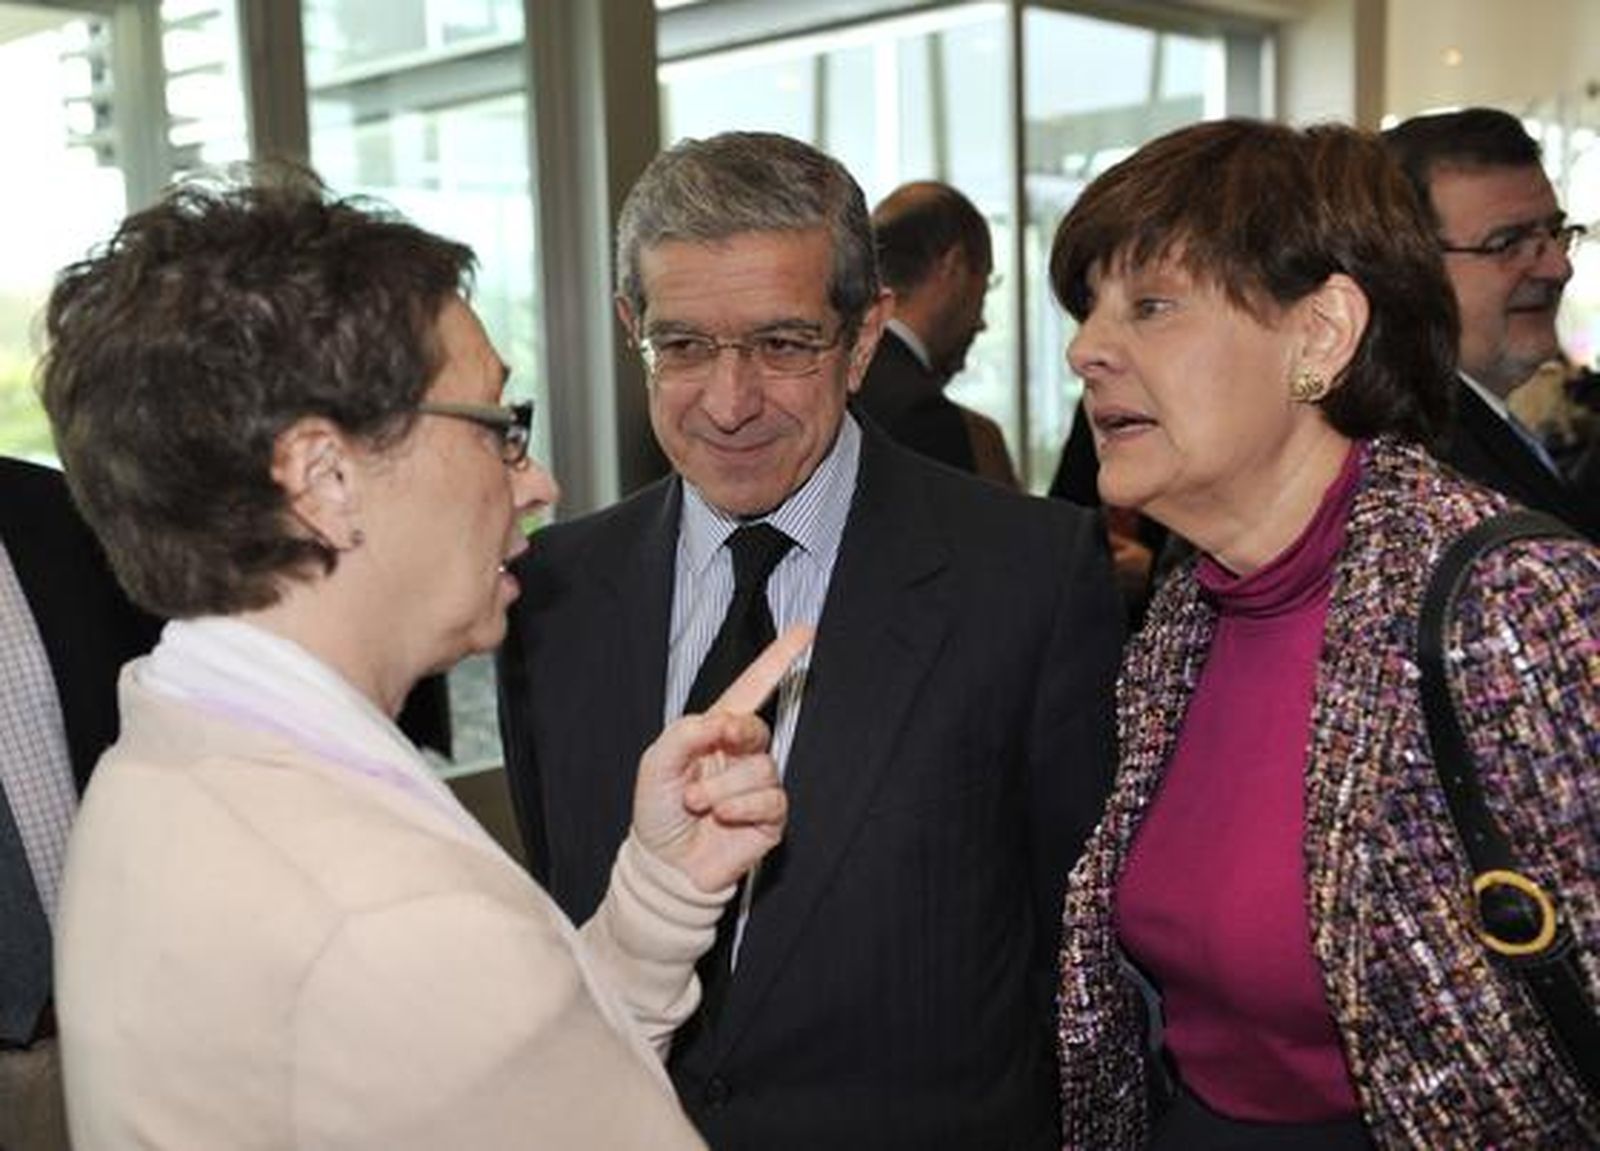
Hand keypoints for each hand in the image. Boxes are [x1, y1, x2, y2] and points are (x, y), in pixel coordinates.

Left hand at [631, 626, 812, 892]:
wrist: (665, 866)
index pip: (752, 689)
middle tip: (714, 744)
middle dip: (736, 734)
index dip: (778, 660)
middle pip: (755, 727)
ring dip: (724, 788)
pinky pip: (770, 800)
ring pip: (760, 769)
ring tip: (699, 805)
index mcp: (715, 733)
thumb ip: (684, 733)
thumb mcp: (656, 765)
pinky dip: (741, 807)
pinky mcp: (771, 817)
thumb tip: (719, 720)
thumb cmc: (659, 813)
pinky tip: (723, 818)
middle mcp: (741, 755)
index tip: (804, 632)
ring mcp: (758, 785)